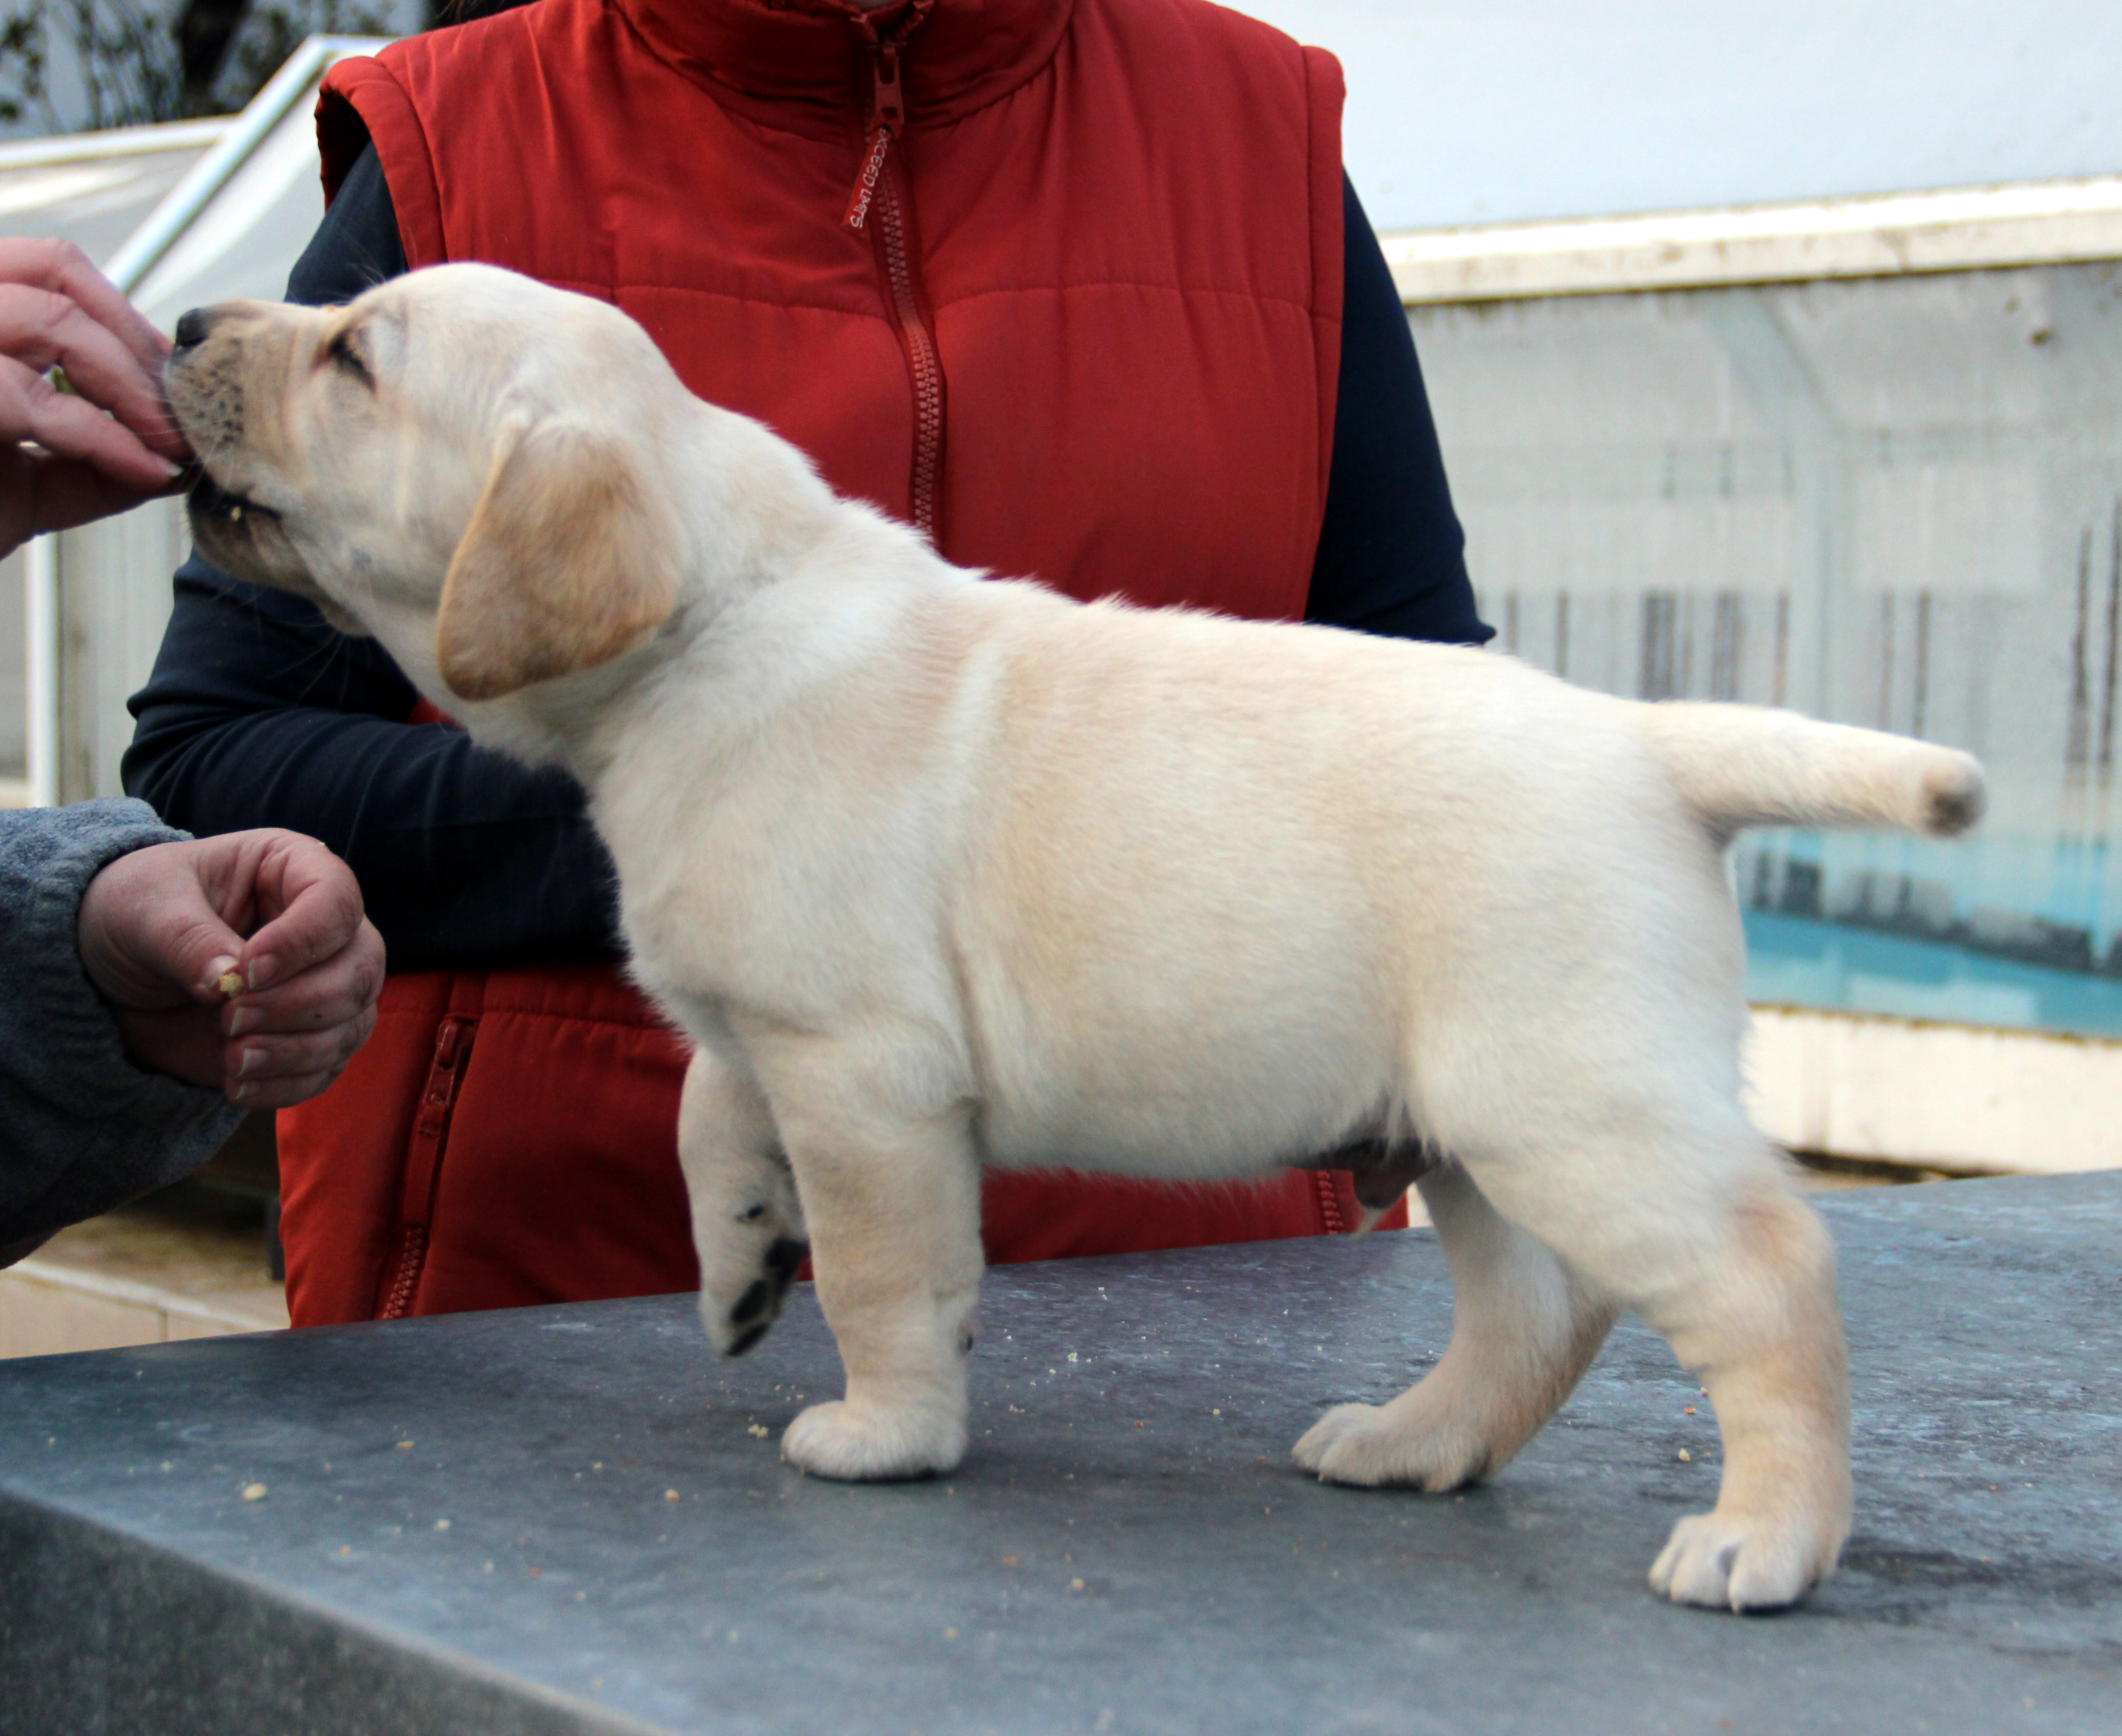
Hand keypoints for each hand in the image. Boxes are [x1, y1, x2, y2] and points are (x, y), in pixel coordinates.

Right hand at [0, 237, 191, 558]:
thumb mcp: (33, 481)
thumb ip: (97, 458)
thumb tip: (176, 458)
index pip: (49, 267)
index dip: (124, 316)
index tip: (170, 378)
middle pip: (56, 274)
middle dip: (136, 346)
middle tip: (178, 414)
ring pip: (52, 318)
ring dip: (130, 385)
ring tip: (166, 443)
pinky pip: (32, 397)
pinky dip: (104, 436)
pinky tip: (141, 469)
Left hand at [76, 831, 384, 1107]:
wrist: (118, 973)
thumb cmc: (138, 913)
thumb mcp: (144, 910)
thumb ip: (186, 939)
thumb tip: (226, 982)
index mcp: (294, 870)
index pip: (336, 900)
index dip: (304, 939)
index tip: (246, 972)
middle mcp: (326, 928)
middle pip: (360, 968)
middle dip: (300, 1004)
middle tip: (229, 1019)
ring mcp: (325, 985)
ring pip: (352, 1023)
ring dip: (294, 1050)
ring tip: (232, 1058)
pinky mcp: (310, 1037)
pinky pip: (326, 1068)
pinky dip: (287, 1083)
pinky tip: (238, 1085)